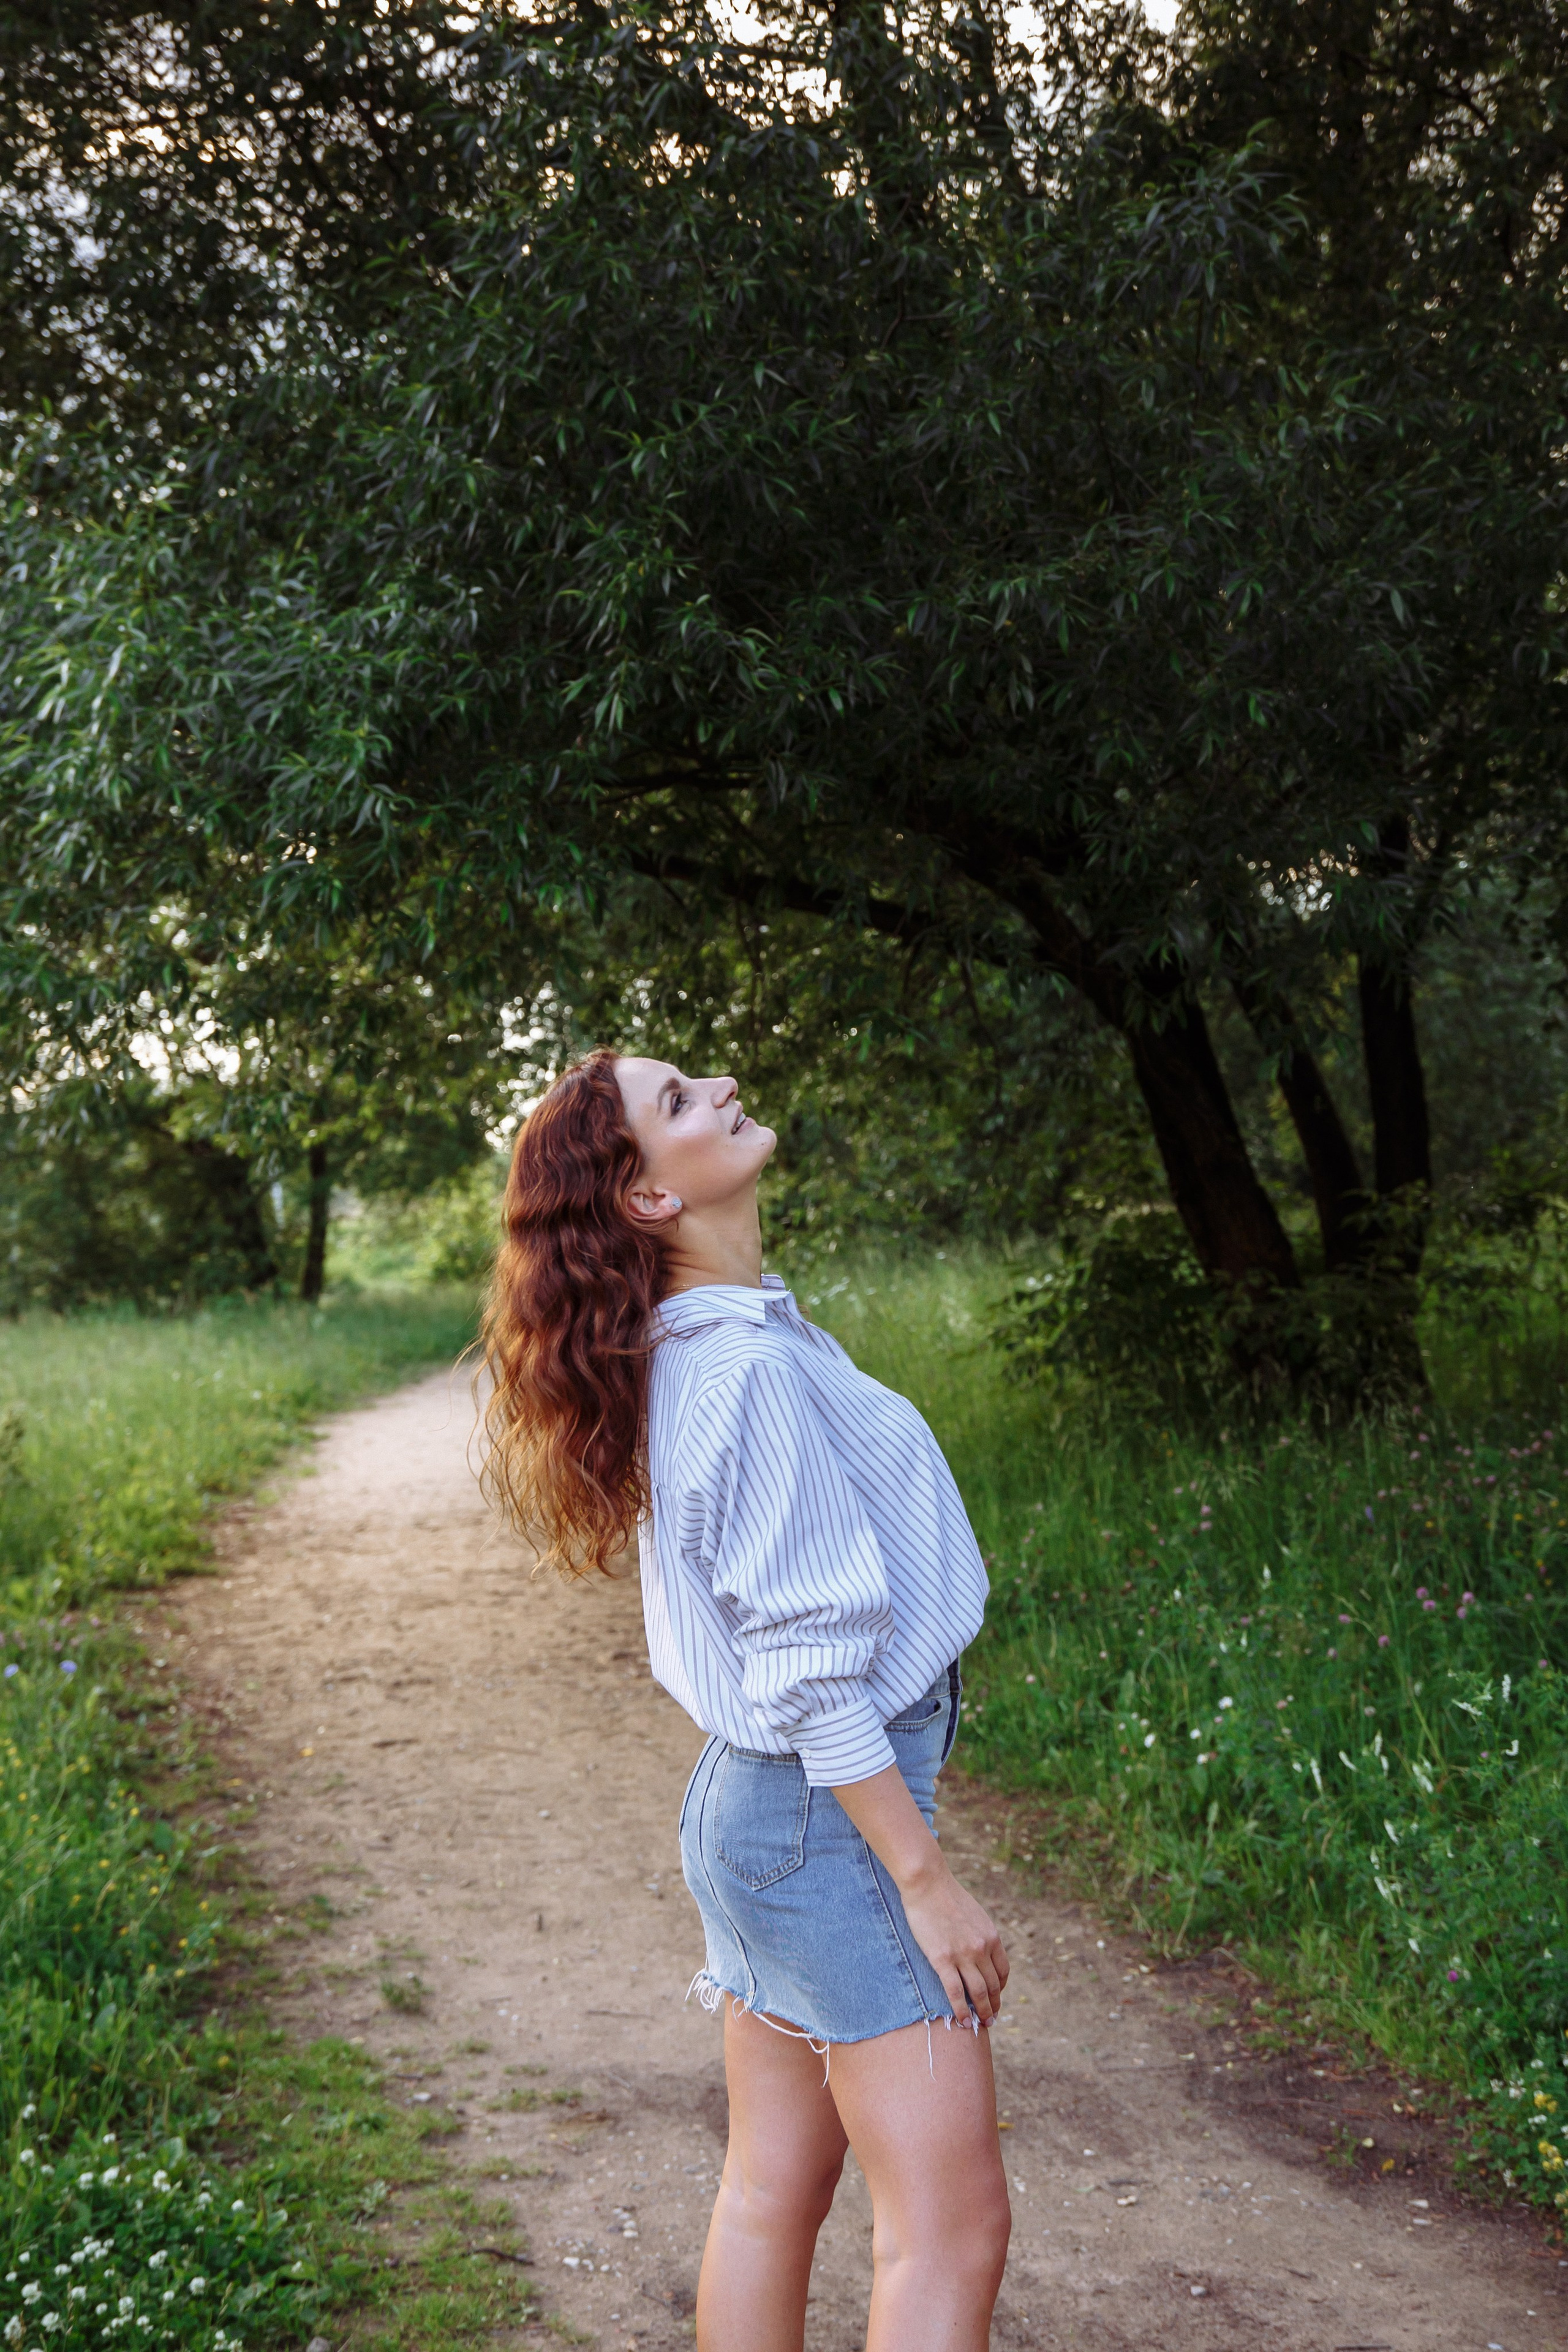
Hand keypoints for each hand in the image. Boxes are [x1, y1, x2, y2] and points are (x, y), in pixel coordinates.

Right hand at [898, 1859, 1008, 2024]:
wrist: (927, 1884)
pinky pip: (955, 1992)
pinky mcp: (942, 1959)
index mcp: (992, 1937)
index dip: (1000, 1988)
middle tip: (991, 2019)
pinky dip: (961, 2010)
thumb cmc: (947, 1896)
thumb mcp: (974, 1915)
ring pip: (978, 1993)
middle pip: (993, 1985)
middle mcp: (981, 1948)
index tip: (995, 1997)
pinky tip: (962, 2021)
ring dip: (982, 2012)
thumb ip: (980, 1934)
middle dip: (993, 2005)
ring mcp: (963, 1955)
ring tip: (980, 2025)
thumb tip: (980, 1950)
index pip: (1003, 1971)